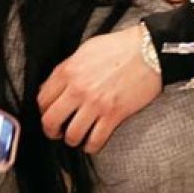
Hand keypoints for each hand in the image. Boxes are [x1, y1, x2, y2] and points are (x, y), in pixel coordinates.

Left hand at [37, 26, 161, 152]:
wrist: (150, 49)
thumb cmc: (121, 46)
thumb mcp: (87, 50)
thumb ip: (69, 67)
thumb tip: (56, 84)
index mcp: (69, 70)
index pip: (42, 99)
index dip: (43, 110)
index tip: (49, 113)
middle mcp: (78, 89)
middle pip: (50, 120)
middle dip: (51, 130)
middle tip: (57, 131)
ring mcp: (96, 103)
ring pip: (71, 135)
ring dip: (72, 140)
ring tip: (77, 137)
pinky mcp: (114, 114)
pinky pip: (95, 140)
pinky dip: (91, 145)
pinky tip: (93, 141)